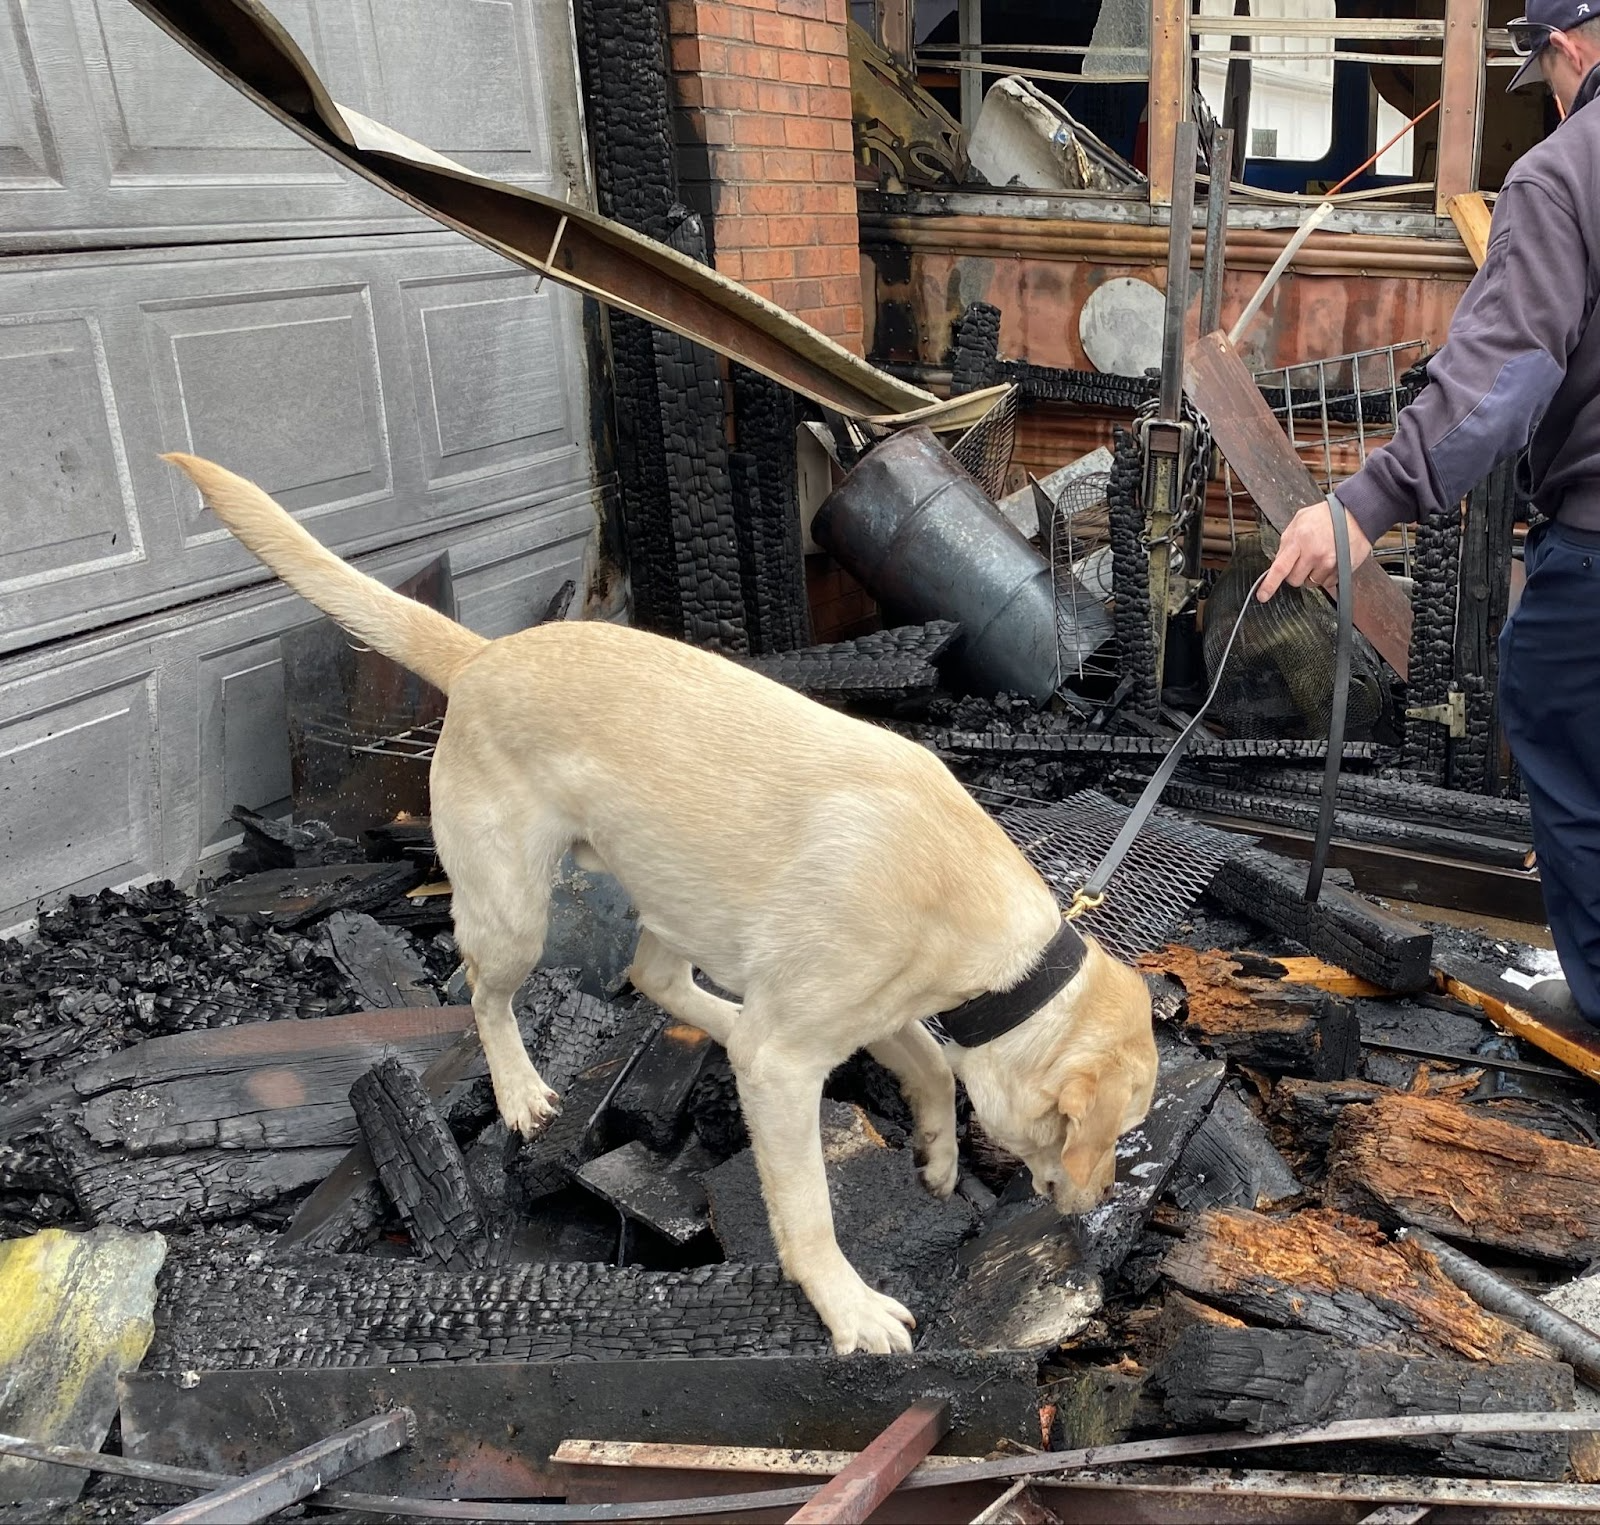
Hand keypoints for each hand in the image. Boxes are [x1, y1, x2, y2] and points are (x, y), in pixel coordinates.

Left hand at [1257, 499, 1372, 600]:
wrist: (1357, 513)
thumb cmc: (1327, 515)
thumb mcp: (1300, 520)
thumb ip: (1287, 541)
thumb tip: (1278, 559)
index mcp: (1299, 540)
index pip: (1279, 568)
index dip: (1269, 585)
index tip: (1262, 596)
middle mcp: (1314, 554)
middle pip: (1294, 580)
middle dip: (1294, 574)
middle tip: (1303, 560)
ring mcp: (1329, 563)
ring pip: (1311, 583)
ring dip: (1312, 574)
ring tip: (1319, 556)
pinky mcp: (1342, 570)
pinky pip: (1327, 583)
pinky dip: (1326, 575)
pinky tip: (1330, 560)